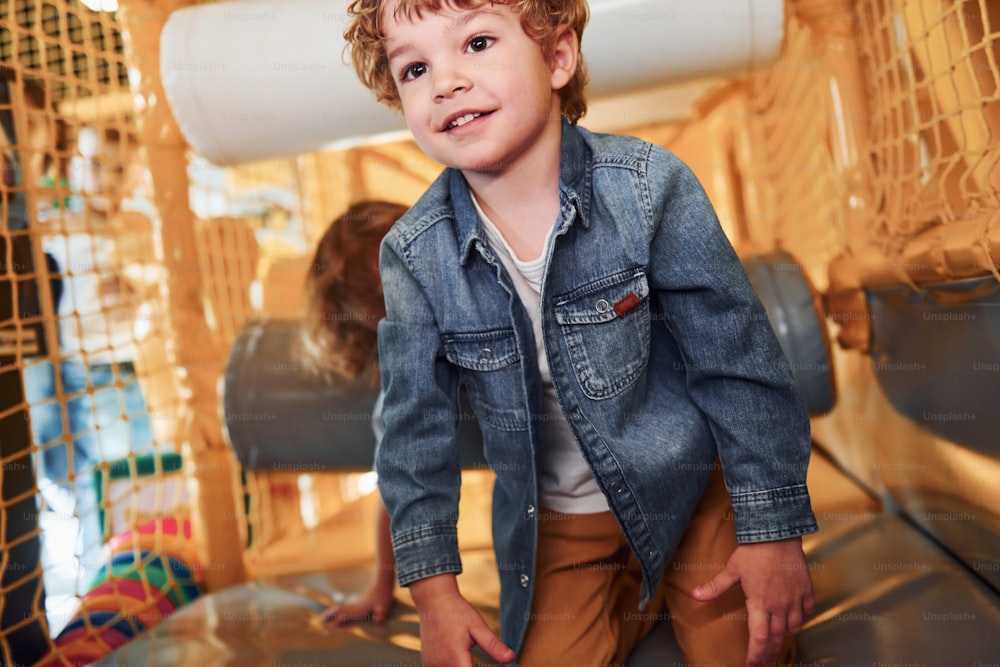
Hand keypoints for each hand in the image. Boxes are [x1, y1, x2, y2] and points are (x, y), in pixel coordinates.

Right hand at [323, 575, 394, 625]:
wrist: (382, 578)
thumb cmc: (383, 592)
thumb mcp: (384, 605)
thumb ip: (381, 614)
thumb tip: (378, 622)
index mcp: (361, 607)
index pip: (348, 615)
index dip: (340, 620)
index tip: (331, 625)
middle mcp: (356, 604)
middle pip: (341, 610)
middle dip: (332, 615)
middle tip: (322, 618)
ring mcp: (357, 601)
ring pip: (343, 607)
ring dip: (334, 611)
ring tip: (325, 614)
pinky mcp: (360, 598)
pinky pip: (347, 604)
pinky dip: (341, 607)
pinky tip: (340, 608)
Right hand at [411, 574, 514, 666]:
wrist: (433, 600)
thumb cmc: (456, 612)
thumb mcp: (478, 626)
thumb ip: (493, 645)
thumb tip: (511, 657)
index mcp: (456, 659)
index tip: (484, 662)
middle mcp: (442, 665)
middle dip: (469, 666)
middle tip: (472, 653)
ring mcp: (432, 664)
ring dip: (461, 666)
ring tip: (465, 652)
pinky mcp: (427, 662)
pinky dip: (451, 665)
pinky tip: (456, 656)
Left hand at [691, 537, 813, 666]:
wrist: (777, 533)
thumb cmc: (753, 551)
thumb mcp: (731, 570)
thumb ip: (715, 587)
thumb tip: (695, 595)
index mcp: (760, 603)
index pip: (758, 638)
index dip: (755, 656)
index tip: (751, 665)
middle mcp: (779, 605)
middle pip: (776, 638)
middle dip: (770, 654)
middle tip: (765, 663)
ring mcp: (795, 598)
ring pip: (794, 627)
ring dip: (785, 637)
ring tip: (778, 643)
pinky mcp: (806, 589)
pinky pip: (807, 611)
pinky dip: (800, 618)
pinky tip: (794, 619)